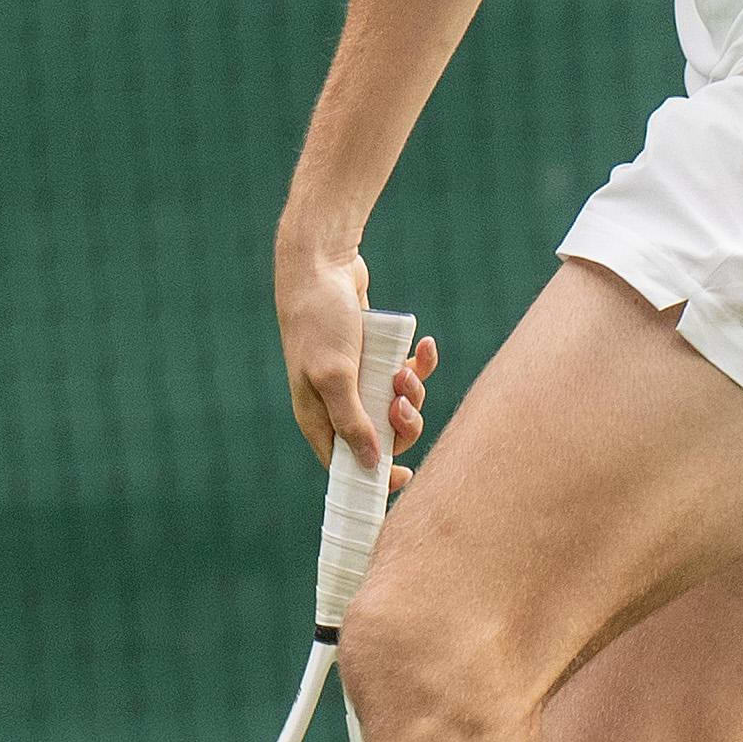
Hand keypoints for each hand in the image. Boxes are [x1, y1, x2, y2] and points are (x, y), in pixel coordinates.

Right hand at [277, 243, 439, 484]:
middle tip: (403, 404)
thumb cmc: (320, 320)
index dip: (374, 475)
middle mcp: (337, 402)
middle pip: (381, 437)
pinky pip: (405, 373)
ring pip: (397, 405)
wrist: (321, 264)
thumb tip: (370, 465)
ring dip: (413, 391)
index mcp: (318, 416)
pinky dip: (420, 363)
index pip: (345, 463)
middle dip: (402, 425)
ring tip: (406, 368)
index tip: (403, 477)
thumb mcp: (335, 375)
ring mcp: (357, 378)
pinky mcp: (374, 355)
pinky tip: (424, 344)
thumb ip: (352, 422)